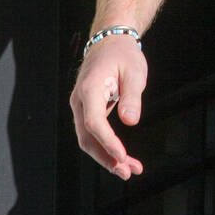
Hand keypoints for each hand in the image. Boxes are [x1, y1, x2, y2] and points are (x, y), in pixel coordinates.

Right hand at [69, 36, 146, 179]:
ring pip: (88, 139)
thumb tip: (130, 122)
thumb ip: (132, 97)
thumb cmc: (123, 55)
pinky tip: (122, 159)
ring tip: (130, 170)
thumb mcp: (134, 72)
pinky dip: (106, 147)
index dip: (107, 142)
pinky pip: (93, 133)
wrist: (110, 42)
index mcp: (90, 88)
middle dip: (106, 158)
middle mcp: (79, 100)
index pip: (94, 121)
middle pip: (87, 137)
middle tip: (128, 172)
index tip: (122, 156)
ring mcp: (81, 106)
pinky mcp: (87, 110)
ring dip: (107, 157)